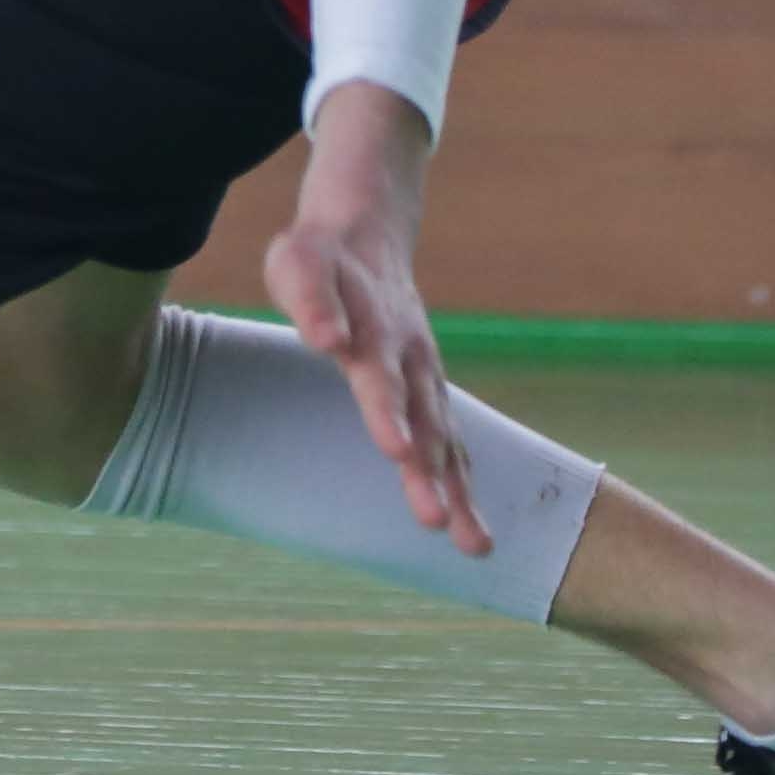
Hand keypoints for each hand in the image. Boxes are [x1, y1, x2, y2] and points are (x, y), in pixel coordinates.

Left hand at [259, 83, 489, 556]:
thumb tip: (324, 339)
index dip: (388, 415)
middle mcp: (409, 359)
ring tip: (477, 547)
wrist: (365, 228)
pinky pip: (451, 437)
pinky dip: (463, 479)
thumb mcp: (298, 264)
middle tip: (440, 525)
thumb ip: (312, 302)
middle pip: (424, 422)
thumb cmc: (319, 256)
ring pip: (447, 439)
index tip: (396, 454)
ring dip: (460, 491)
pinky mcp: (428, 386)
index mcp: (374, 332)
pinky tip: (471, 522)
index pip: (380, 380)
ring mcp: (425, 374)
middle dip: (431, 475)